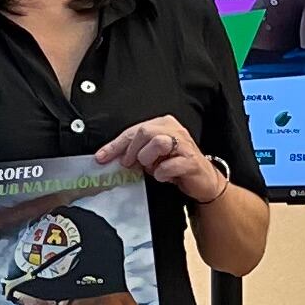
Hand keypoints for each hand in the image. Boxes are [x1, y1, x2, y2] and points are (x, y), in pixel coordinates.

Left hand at [96, 115, 228, 203]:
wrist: (203, 180)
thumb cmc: (176, 165)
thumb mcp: (152, 156)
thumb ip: (135, 152)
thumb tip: (110, 157)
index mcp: (163, 124)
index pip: (134, 130)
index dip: (116, 145)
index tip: (101, 157)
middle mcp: (175, 130)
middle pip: (145, 132)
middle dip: (133, 151)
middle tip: (131, 164)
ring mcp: (185, 145)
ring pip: (159, 142)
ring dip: (149, 159)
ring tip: (152, 168)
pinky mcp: (191, 161)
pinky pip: (170, 165)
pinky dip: (162, 173)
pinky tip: (165, 177)